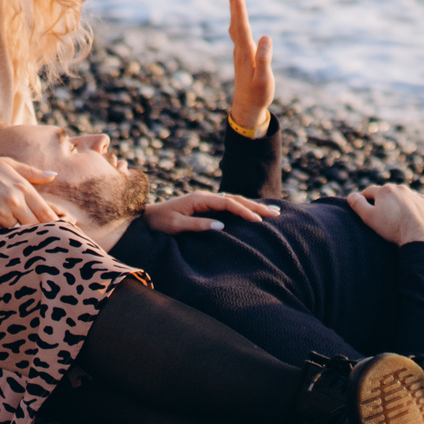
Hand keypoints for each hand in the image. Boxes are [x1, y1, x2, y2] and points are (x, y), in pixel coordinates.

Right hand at [0, 154, 64, 230]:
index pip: (46, 211)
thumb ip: (33, 173)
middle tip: (50, 238)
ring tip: (31, 237)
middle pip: (36, 225)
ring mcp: (0, 214)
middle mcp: (14, 202)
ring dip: (24, 233)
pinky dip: (8, 234)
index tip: (63, 230)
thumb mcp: (9, 164)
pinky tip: (10, 234)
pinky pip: (3, 234)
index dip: (56, 223)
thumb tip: (54, 176)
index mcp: (22, 187)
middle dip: (42, 231)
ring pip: (21, 231)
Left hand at [145, 192, 283, 233]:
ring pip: (235, 201)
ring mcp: (206, 201)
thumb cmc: (159, 223)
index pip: (228, 203)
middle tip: (277, 213)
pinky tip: (254, 212)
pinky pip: (229, 206)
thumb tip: (222, 226)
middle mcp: (205, 197)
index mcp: (200, 199)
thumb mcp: (176, 225)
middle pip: (236, 199)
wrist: (146, 219)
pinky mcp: (206, 208)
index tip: (259, 221)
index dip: (245, 212)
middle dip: (257, 206)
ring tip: (273, 211)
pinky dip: (244, 208)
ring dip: (254, 206)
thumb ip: (198, 225)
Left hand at [227, 0, 275, 135]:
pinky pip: (238, 32)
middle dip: (233, 1)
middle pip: (235, 20)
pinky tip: (237, 18)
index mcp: (246, 52)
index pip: (241, 24)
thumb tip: (266, 37)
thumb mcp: (264, 79)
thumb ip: (265, 58)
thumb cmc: (258, 94)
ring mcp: (240, 52)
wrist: (246, 108)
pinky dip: (237, 19)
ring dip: (234, 9)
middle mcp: (240, 49)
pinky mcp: (242, 56)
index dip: (238, 6)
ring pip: (235, 25)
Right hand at [344, 184, 423, 245]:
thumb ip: (358, 204)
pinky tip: (410, 219)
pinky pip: (416, 202)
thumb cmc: (392, 228)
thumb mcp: (369, 217)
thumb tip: (351, 195)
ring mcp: (415, 195)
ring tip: (395, 219)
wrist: (420, 236)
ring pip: (401, 197)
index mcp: (385, 190)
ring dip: (397, 204)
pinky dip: (411, 208)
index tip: (362, 209)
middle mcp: (401, 188)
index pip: (368, 192)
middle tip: (379, 216)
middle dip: (381, 201)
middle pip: (386, 193)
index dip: (363, 200)